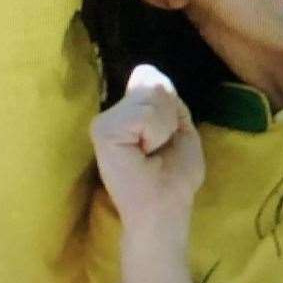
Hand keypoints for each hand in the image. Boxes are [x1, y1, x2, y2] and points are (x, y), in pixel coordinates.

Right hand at [91, 66, 204, 230]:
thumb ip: (166, 98)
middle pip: (152, 83)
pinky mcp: (102, 131)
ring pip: (150, 97)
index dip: (169, 106)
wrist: (164, 211)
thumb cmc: (174, 177)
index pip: (150, 77)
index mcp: (126, 113)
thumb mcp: (180, 128)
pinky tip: (144, 155)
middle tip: (158, 149)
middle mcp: (110, 113)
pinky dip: (156, 133)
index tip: (164, 138)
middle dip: (169, 115)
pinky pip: (145, 114)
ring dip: (164, 127)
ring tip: (150, 154)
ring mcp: (103, 121)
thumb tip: (144, 71)